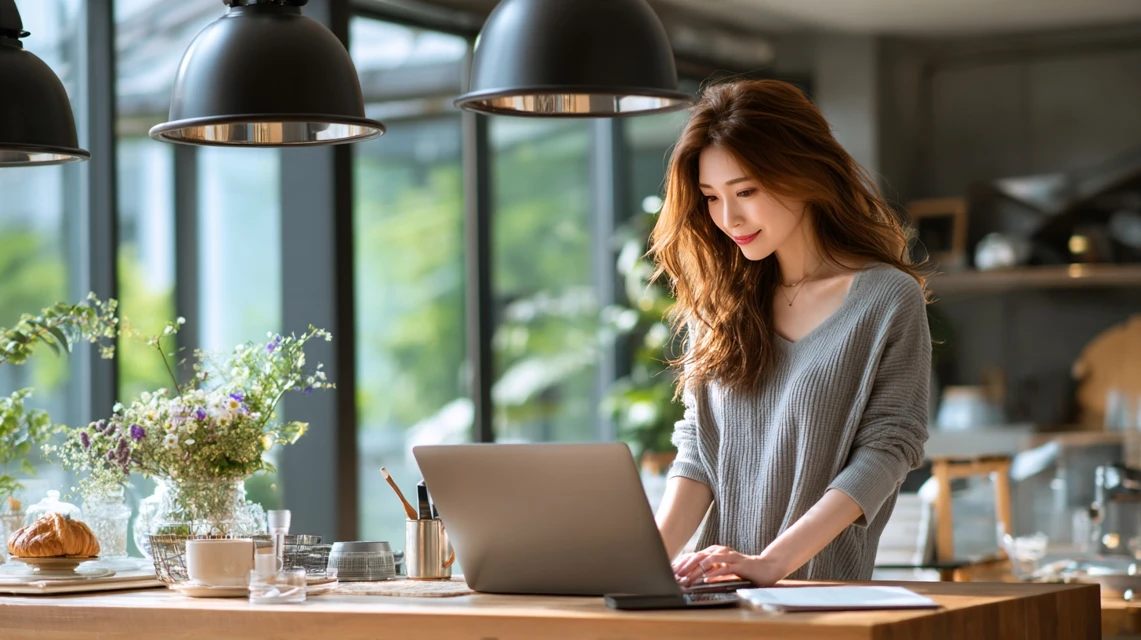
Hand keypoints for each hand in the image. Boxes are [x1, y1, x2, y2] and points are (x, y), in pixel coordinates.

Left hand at [671, 545, 786, 587]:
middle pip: (700, 556)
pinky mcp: (740, 565)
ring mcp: (731, 557)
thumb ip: (710, 570)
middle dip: (686, 566)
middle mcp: (721, 552)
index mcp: (716, 551)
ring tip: (688, 579)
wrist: (766, 567)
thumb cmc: (742, 569)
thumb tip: (692, 577)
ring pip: (710, 561)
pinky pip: (725, 569)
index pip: (695, 555)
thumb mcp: (723, 569)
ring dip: (697, 571)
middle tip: (676, 575)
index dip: (683, 563)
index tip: (672, 571)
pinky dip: (715, 574)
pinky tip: (707, 580)